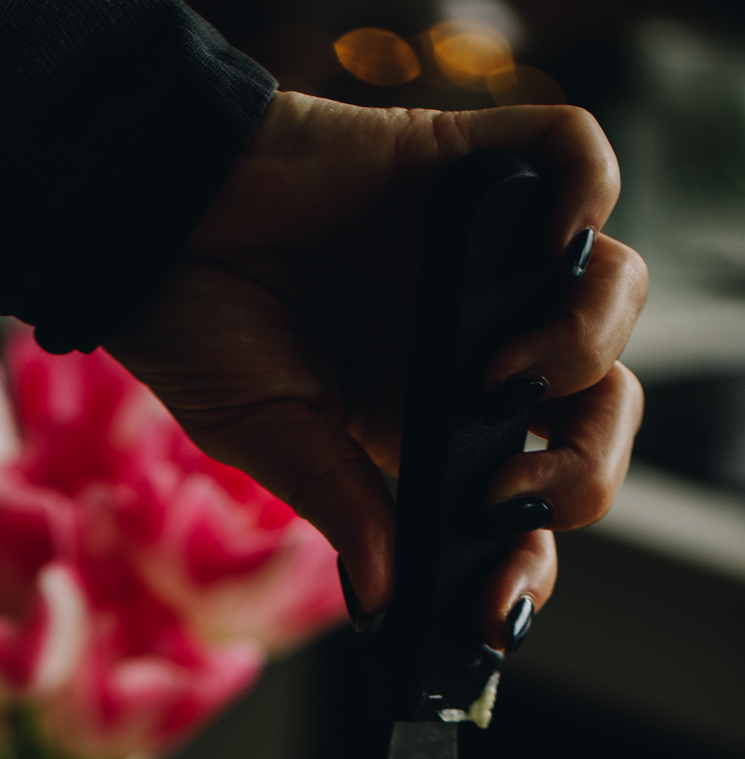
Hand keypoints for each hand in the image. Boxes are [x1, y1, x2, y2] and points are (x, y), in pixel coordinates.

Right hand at [107, 93, 646, 645]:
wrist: (148, 222)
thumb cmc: (200, 332)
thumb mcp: (270, 441)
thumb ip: (340, 504)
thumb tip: (388, 596)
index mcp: (436, 424)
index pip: (529, 497)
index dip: (532, 556)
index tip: (493, 603)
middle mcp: (480, 342)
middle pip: (601, 404)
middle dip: (583, 467)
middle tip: (507, 490)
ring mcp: (483, 253)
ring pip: (611, 288)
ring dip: (587, 344)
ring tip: (506, 372)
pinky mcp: (469, 164)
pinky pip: (575, 155)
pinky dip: (587, 194)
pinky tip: (553, 244)